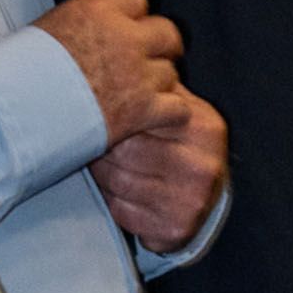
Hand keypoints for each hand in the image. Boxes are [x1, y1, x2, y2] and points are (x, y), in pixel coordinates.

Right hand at [33, 0, 184, 144]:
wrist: (18, 112)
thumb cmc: (20, 75)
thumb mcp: (47, 30)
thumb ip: (81, 25)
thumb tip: (88, 30)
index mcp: (97, 10)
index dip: (135, 17)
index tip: (129, 29)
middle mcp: (123, 36)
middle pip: (166, 31)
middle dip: (161, 46)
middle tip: (151, 60)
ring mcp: (136, 73)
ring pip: (171, 71)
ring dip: (160, 84)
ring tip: (142, 96)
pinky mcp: (142, 108)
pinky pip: (178, 107)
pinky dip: (169, 114)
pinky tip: (155, 119)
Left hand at [91, 86, 226, 253]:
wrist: (210, 196)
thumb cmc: (181, 144)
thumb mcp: (179, 111)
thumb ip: (154, 92)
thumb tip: (106, 65)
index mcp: (204, 127)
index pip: (143, 116)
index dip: (111, 115)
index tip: (91, 112)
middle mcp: (202, 165)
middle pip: (127, 151)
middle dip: (100, 146)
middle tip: (83, 140)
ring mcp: (191, 200)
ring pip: (120, 182)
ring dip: (100, 173)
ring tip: (95, 161)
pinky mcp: (175, 228)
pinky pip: (123, 212)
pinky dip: (109, 200)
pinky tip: (110, 189)